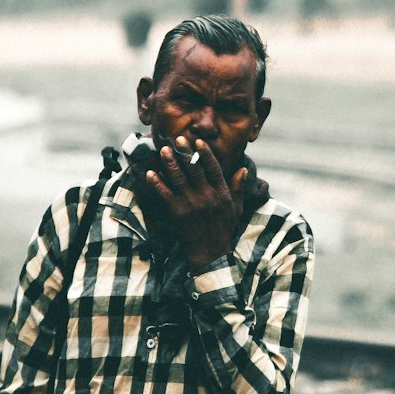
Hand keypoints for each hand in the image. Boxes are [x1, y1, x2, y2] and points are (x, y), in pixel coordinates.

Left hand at [146, 138, 247, 268]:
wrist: (210, 254)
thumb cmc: (223, 230)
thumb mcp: (236, 208)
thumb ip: (238, 187)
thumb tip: (243, 168)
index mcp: (221, 193)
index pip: (213, 168)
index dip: (205, 154)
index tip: (198, 142)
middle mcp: (207, 196)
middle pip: (194, 169)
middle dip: (185, 153)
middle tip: (178, 139)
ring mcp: (191, 204)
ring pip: (179, 178)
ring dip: (170, 163)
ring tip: (164, 150)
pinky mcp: (177, 214)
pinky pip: (165, 195)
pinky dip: (157, 183)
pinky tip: (151, 173)